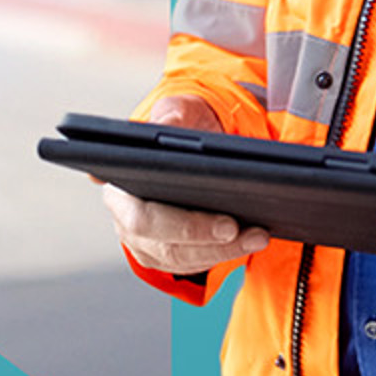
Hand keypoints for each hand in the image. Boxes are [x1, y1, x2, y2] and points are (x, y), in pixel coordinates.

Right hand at [102, 95, 272, 276]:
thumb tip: (168, 126)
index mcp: (119, 187)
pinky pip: (194, 264)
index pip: (140, 216)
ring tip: (257, 234)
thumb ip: (173, 116)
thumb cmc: (181, 127)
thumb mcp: (178, 111)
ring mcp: (145, 243)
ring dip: (223, 250)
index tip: (222, 222)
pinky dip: (223, 254)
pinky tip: (249, 240)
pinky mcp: (166, 256)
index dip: (175, 224)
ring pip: (182, 258)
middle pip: (163, 244)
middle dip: (203, 237)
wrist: (192, 147)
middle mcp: (125, 220)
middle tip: (236, 227)